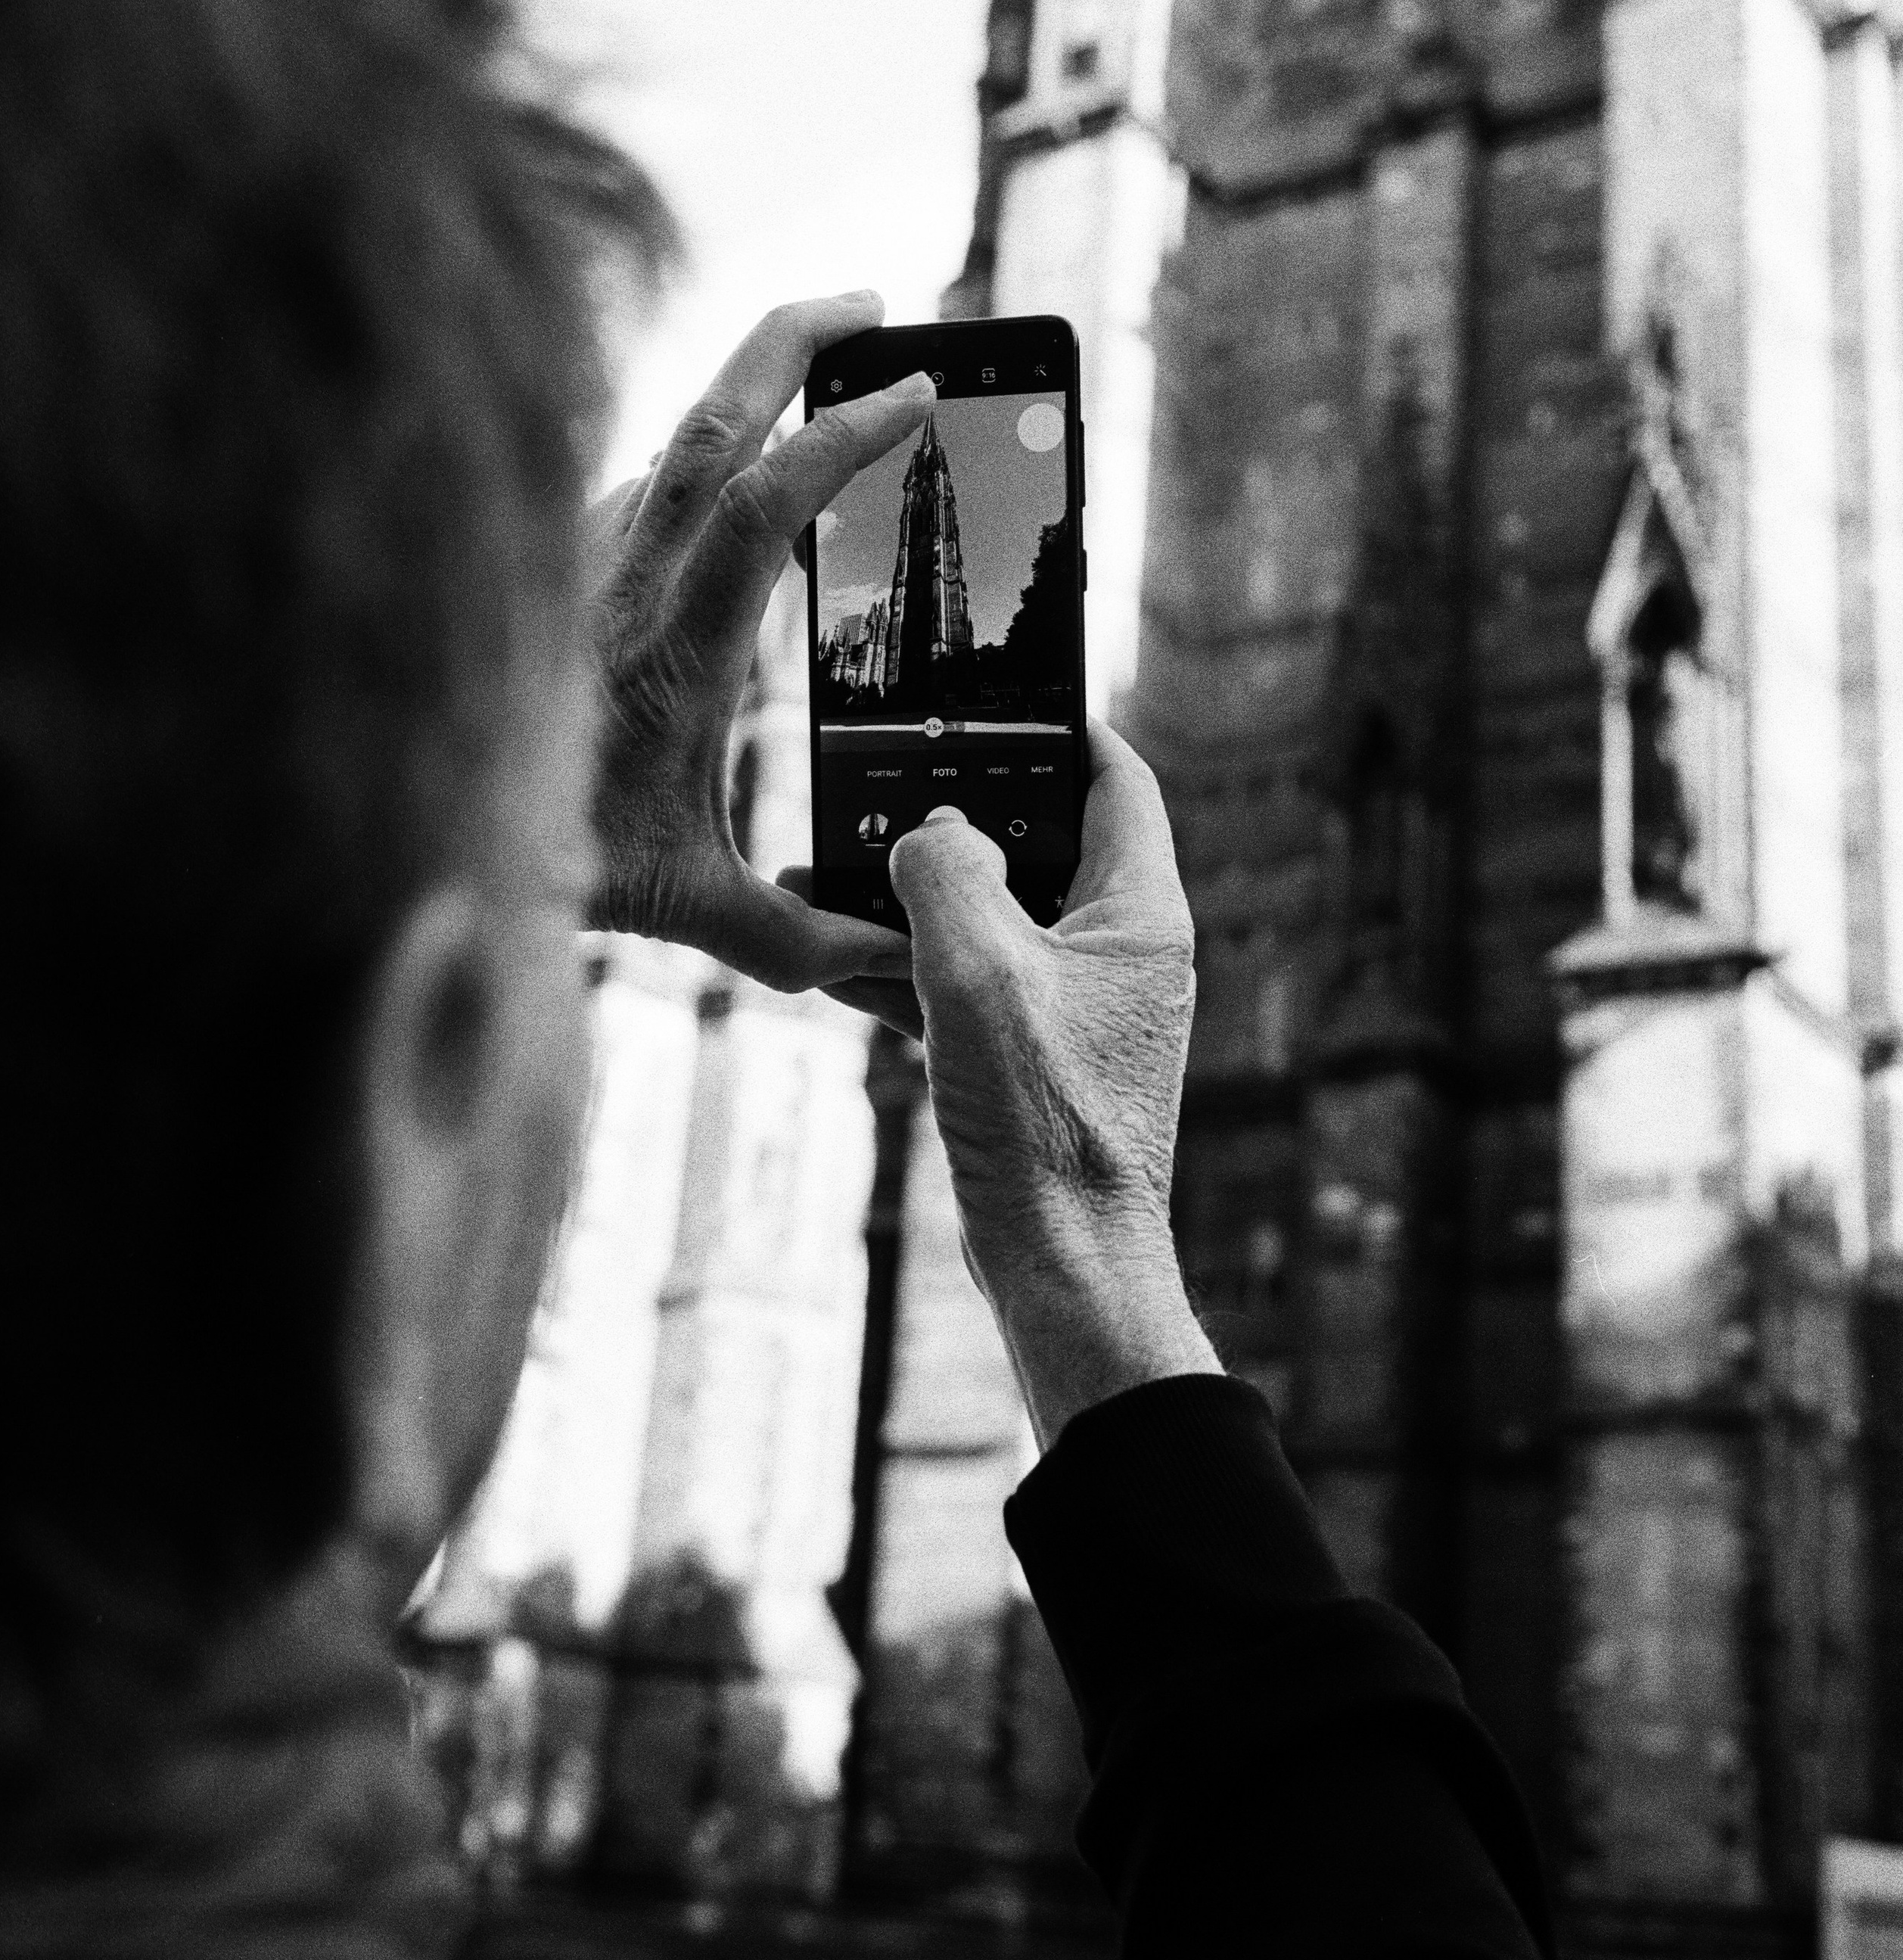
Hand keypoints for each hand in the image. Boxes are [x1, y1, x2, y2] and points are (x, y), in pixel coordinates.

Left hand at [587, 292, 931, 990]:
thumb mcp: (696, 912)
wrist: (420, 844)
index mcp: (677, 649)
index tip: (919, 393)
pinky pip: (634, 487)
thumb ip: (812, 936)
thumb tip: (904, 958)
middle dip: (796, 338)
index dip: (848, 434)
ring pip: (670, 442)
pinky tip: (727, 475)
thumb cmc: (557, 872)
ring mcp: (580, 564)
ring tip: (820, 371)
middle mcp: (622, 584)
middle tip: (875, 306)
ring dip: (747, 392)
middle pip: (711, 416)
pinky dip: (694, 461)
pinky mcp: (553, 568)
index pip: (769, 504)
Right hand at [886, 723, 1219, 1446]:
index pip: (1114, 778)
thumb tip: (929, 828)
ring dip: (909, 896)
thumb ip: (946, 870)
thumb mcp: (979, 970)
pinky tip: (830, 953)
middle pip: (1037, 841)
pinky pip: (964, 985)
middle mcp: (1119, 953)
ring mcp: (1075, 1009)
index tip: (993, 692)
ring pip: (987, 917)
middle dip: (954, 812)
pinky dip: (905, 966)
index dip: (1057, 725)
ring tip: (820, 868)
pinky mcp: (1030, 1060)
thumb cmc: (1044, 1124)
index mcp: (1139, 913)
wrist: (1062, 1268)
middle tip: (878, 777)